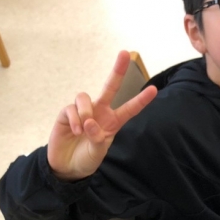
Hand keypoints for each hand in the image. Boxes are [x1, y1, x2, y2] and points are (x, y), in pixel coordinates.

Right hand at [47, 50, 157, 181]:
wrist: (67, 167)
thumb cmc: (86, 159)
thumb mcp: (97, 153)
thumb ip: (97, 139)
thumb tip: (89, 122)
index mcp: (112, 122)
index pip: (129, 109)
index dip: (141, 100)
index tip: (154, 89)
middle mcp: (99, 112)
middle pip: (110, 86)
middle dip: (117, 70)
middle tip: (125, 53)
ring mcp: (82, 111)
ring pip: (84, 97)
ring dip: (85, 112)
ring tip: (84, 129)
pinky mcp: (66, 114)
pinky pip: (71, 108)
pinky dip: (75, 119)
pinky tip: (75, 131)